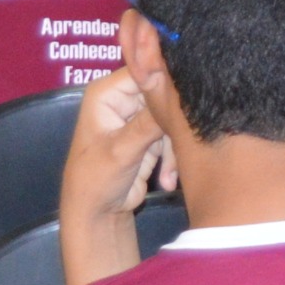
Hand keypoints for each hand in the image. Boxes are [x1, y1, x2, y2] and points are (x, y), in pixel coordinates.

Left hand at [58, 66, 172, 240]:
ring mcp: (138, 117)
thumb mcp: (121, 152)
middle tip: (183, 141)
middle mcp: (122, 99)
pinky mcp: (150, 135)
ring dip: (173, 147)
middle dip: (172, 122)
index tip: (188, 96)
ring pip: (171, 117)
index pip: (144, 71)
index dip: (167, 81)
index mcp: (107, 93)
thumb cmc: (96, 180)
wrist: (98, 214)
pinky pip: (172, 136)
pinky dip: (172, 158)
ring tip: (167, 177)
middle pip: (162, 94)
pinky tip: (166, 181)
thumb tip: (175, 97)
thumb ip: (147, 124)